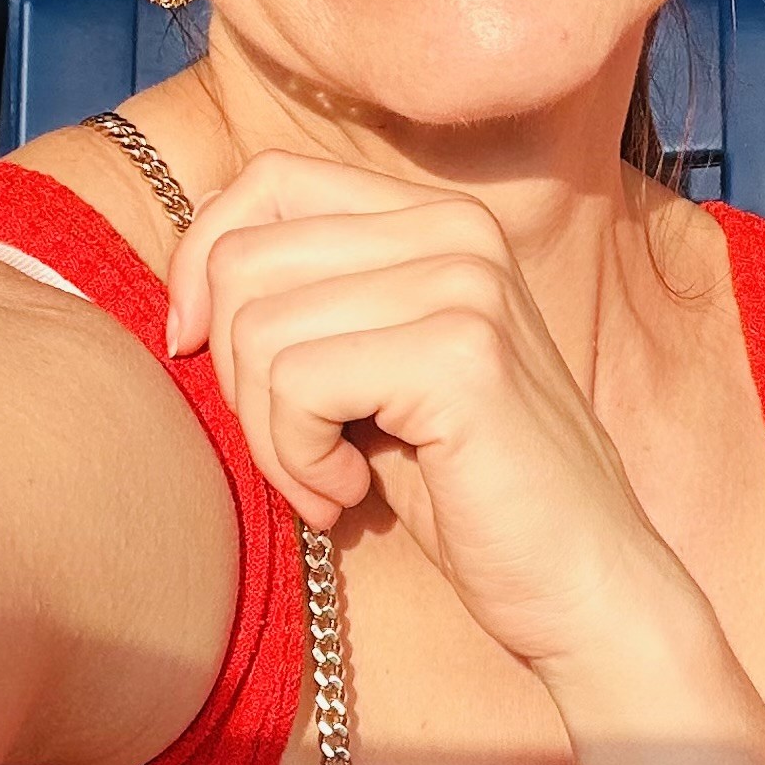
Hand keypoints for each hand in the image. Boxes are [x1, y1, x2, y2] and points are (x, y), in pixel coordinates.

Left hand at [165, 153, 688, 677]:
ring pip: (259, 329)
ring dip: (268, 434)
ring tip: (327, 481)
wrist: (580, 584)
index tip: (201, 355)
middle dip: (234, 376)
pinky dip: (298, 460)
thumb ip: (305, 303)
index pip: (267, 180)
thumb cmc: (463, 490)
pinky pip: (296, 383)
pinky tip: (351, 494)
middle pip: (245, 260)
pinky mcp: (462, 354)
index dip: (203, 265)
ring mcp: (466, 284)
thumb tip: (183, 283)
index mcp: (435, 218)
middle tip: (294, 451)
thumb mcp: (369, 374)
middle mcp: (457, 229)